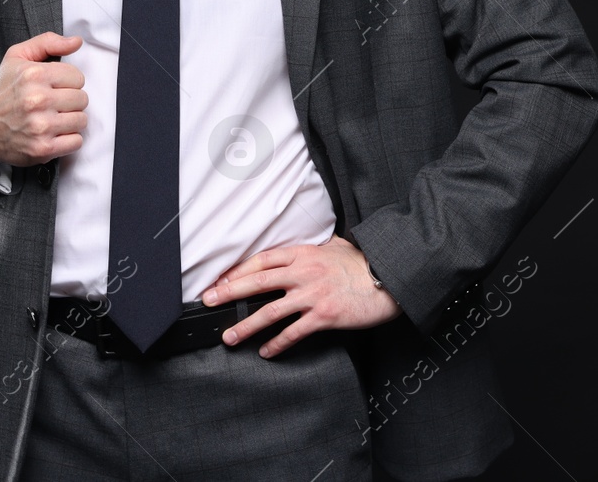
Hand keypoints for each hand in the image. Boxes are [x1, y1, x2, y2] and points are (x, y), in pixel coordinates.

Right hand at [0, 32, 87, 165]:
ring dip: (70, 120)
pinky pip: (76, 141)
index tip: (54, 86)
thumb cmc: (2, 91)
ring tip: (53, 118)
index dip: (67, 82)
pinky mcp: (43, 148)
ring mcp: (41, 126)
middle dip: (70, 101)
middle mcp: (38, 100)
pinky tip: (53, 133)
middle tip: (53, 104)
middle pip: (82, 99)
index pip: (78, 77)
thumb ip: (48, 42)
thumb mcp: (17, 57)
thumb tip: (77, 41)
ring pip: (82, 120)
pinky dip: (68, 139)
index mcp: (34, 75)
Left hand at [200, 234, 401, 357]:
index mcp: (304, 253)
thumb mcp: (335, 245)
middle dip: (229, 292)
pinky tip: (266, 351)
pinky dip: (277, 343)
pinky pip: (294, 332)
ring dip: (246, 326)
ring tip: (229, 336)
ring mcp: (313, 295)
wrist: (388, 278)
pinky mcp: (324, 316)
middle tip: (209, 301)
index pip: (263, 260)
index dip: (238, 270)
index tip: (221, 280)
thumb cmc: (363, 263)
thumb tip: (303, 246)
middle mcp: (304, 272)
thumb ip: (315, 247)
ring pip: (270, 311)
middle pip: (258, 282)